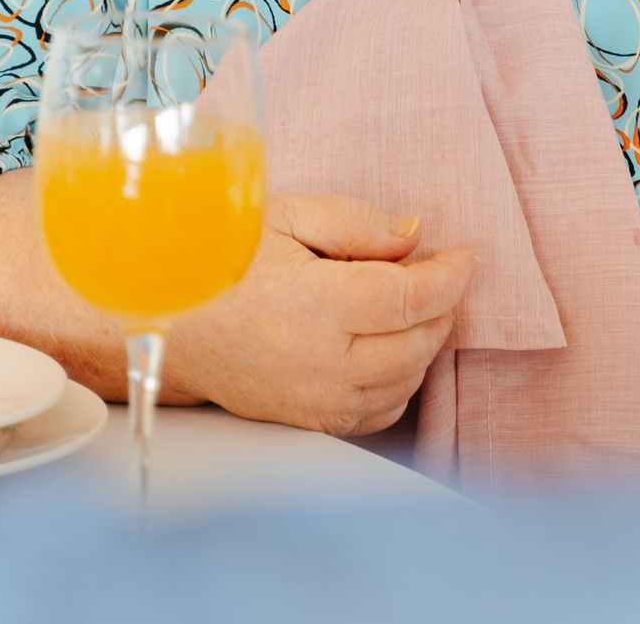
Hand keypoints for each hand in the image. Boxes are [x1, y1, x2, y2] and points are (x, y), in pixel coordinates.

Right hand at [163, 192, 475, 435]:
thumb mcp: (284, 218)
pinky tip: (386, 344)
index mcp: (313, 304)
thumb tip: (416, 235)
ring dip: (425, 339)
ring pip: (410, 377)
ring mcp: (321, 401)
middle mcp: (322, 362)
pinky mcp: (317, 423)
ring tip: (406, 304)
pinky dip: (402, 376)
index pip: (411, 298)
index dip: (451, 276)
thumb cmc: (224, 265)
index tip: (465, 256)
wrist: (174, 332)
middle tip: (433, 271)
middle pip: (420, 339)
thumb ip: (355, 223)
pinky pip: (386, 408)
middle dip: (442, 303)